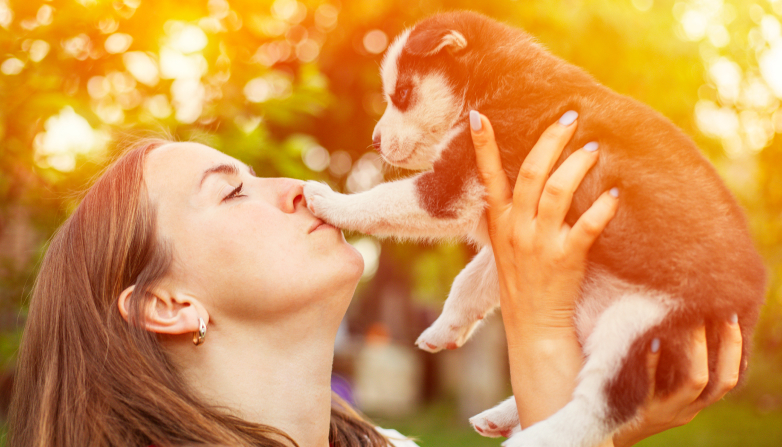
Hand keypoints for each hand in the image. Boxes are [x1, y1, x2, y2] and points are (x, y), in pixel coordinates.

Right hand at [470, 110, 616, 432]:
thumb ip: (509, 214)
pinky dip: (602, 207)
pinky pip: (587, 225)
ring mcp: (540, 243)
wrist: (534, 324)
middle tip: (570, 117)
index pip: (488, 177)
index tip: (478, 116)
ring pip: (558, 191)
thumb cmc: (522, 281)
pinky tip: (614, 194)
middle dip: (550, 141)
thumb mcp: (503, 245)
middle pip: (532, 173)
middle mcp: (517, 229)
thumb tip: (521, 180)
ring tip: (593, 148)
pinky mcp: (566, 258)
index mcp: (499, 223)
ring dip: (577, 165)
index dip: (483, 146)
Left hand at [613, 319, 742, 445]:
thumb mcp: (660, 392)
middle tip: (724, 314)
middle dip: (728, 347)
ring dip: (697, 350)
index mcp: (693, 405)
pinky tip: (652, 341)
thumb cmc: (630, 403)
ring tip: (693, 321)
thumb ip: (672, 372)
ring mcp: (665, 411)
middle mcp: (685, 411)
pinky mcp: (642, 410)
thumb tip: (677, 330)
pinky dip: (654, 362)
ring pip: (694, 382)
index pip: (727, 381)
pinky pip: (651, 385)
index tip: (730, 319)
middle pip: (721, 382)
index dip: (735, 352)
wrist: (603, 433)